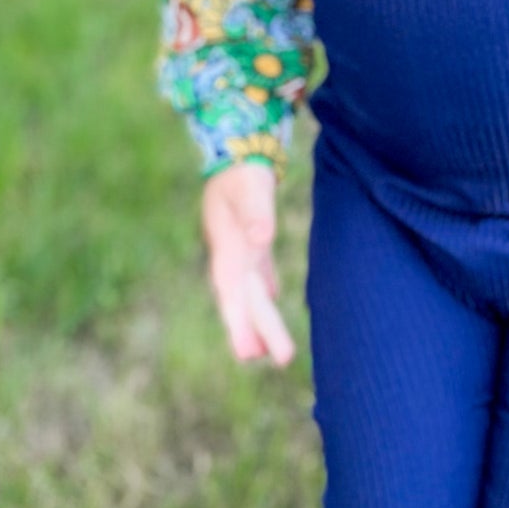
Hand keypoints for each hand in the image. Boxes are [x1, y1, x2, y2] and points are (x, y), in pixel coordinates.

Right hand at [201, 160, 295, 366]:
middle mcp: (231, 254)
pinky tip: (271, 297)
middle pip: (245, 300)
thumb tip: (261, 240)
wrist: (233, 147)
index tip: (248, 353)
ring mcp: (239, 249)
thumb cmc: (241, 170)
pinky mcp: (249, 240)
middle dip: (258, 331)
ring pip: (250, 291)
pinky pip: (257, 273)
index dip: (239, 323)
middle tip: (280, 360)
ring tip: (267, 352)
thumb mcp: (248, 188)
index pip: (233, 294)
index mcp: (228, 248)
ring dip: (259, 318)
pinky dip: (264, 290)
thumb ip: (255, 214)